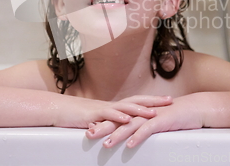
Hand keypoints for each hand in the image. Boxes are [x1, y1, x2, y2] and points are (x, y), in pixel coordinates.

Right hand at [55, 94, 172, 127]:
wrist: (59, 109)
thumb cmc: (77, 116)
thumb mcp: (99, 122)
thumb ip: (111, 124)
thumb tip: (122, 130)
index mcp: (114, 107)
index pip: (137, 101)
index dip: (153, 100)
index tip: (168, 100)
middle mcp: (112, 105)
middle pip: (136, 100)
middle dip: (154, 100)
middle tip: (170, 100)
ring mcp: (103, 108)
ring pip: (125, 107)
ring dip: (140, 109)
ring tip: (154, 112)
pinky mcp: (93, 113)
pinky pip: (108, 114)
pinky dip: (118, 116)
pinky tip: (128, 119)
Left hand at [86, 94, 204, 147]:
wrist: (195, 108)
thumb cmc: (176, 115)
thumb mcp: (156, 121)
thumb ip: (143, 126)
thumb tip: (132, 134)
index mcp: (140, 113)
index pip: (118, 118)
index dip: (104, 122)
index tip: (90, 128)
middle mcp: (143, 113)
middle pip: (120, 120)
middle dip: (104, 126)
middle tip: (89, 133)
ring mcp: (152, 116)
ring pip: (131, 126)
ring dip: (117, 135)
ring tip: (105, 144)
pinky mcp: (163, 121)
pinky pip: (148, 130)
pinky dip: (138, 137)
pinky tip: (130, 145)